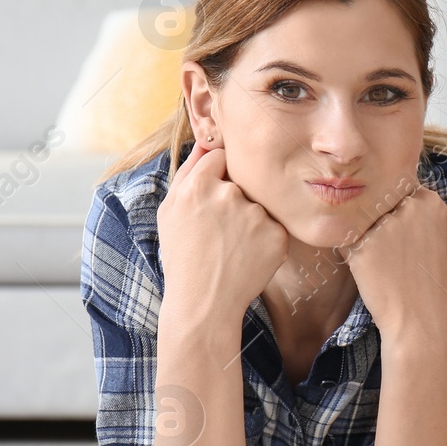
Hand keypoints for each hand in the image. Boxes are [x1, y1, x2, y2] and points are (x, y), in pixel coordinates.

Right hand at [156, 139, 289, 319]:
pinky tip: (247, 257)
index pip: (220, 157)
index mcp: (199, 184)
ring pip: (259, 204)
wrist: (203, 303)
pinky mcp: (277, 235)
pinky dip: (265, 240)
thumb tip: (207, 142)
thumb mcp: (170, 211)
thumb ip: (188, 171)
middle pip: (241, 181)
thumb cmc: (182, 255)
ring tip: (232, 247)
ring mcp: (256, 215)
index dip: (217, 178)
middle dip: (234, 200)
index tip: (213, 198)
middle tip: (220, 232)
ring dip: (250, 220)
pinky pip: (274, 226)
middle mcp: (229, 195)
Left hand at [341, 177, 446, 334]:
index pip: (398, 188)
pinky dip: (350, 252)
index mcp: (430, 202)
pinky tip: (367, 269)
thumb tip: (384, 197)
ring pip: (360, 218)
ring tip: (379, 262)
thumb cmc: (428, 283)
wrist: (420, 319)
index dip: (391, 209)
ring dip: (361, 235)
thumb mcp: (433, 238)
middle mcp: (409, 206)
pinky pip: (345, 239)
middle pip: (377, 200)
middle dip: (376, 219)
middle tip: (386, 249)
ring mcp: (384, 224)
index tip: (394, 230)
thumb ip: (414, 214)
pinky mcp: (362, 243)